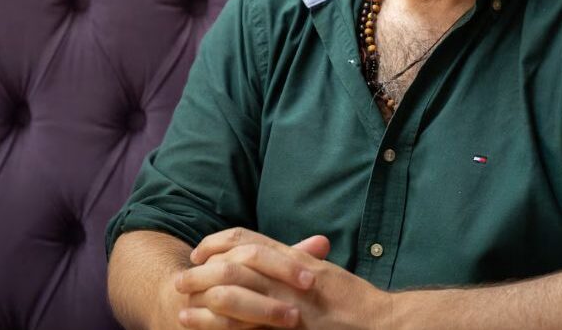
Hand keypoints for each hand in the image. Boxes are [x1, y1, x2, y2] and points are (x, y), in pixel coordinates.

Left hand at [175, 228, 389, 329]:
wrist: (380, 323)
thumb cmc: (355, 302)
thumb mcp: (325, 274)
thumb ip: (300, 261)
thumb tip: (279, 256)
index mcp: (294, 260)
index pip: (246, 240)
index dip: (217, 244)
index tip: (200, 252)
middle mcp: (287, 277)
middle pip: (232, 265)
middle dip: (202, 271)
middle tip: (181, 279)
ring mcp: (286, 303)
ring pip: (232, 294)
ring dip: (203, 300)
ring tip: (181, 307)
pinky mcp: (287, 327)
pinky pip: (244, 325)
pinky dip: (217, 325)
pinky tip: (199, 326)